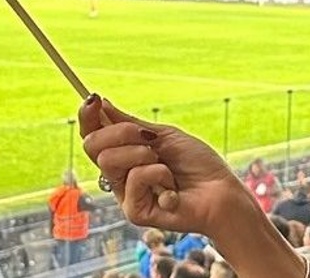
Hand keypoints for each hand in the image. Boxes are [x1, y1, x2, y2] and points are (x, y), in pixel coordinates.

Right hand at [79, 95, 259, 238]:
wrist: (221, 191)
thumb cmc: (198, 164)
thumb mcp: (163, 135)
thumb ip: (130, 124)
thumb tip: (102, 104)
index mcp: (125, 155)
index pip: (93, 136)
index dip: (88, 116)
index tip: (94, 98)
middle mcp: (120, 175)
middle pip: (92, 145)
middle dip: (120, 132)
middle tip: (148, 138)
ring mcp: (125, 194)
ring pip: (108, 161)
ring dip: (142, 155)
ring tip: (165, 165)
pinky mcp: (134, 212)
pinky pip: (134, 179)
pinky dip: (159, 175)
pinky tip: (173, 190)